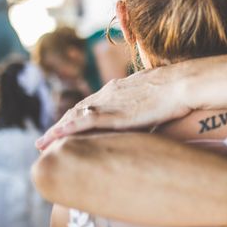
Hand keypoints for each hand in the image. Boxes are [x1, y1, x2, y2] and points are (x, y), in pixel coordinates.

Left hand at [36, 67, 189, 149]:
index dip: (77, 115)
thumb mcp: (158, 95)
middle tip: (45, 140)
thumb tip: (152, 116)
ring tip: (42, 144)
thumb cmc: (179, 89)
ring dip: (57, 130)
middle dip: (61, 124)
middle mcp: (110, 93)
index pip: (93, 102)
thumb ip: (148, 104)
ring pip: (75, 116)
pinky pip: (84, 122)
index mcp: (121, 87)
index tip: (66, 126)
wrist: (184, 83)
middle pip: (78, 109)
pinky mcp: (115, 114)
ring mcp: (111, 102)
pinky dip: (67, 130)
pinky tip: (55, 138)